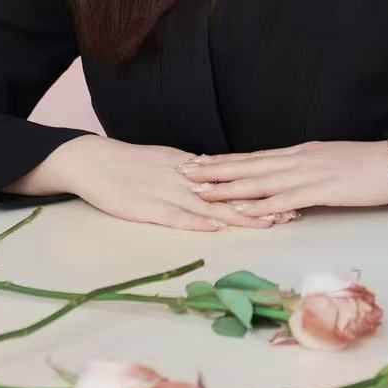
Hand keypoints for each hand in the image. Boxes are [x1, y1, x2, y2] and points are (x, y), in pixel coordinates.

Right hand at [68, 137, 297, 230]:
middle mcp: (186, 178)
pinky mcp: (148, 208)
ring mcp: (167, 192)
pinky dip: (198, 221)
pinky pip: (177, 216)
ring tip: (269, 222)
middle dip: (262, 203)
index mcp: (191, 167)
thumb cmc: (129, 164)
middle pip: (230, 192)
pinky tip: (218, 227)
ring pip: (211, 205)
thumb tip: (217, 176)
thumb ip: (192, 171)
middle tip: (293, 210)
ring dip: (240, 215)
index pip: (233, 178)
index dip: (262, 187)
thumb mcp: (166, 162)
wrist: (93, 161)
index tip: (290, 193)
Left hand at [177, 139, 387, 215]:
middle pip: (249, 166)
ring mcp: (309, 173)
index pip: (255, 158)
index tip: (200, 162)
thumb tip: (286, 184)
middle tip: (186, 173)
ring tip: (202, 191)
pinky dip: (263, 206)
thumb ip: (307, 172)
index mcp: (300, 153)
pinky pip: (287, 200)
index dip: (225, 161)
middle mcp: (298, 159)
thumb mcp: (330, 164)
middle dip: (216, 171)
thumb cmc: (368, 166)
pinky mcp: (323, 190)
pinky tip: (244, 212)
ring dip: (229, 188)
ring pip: (260, 182)